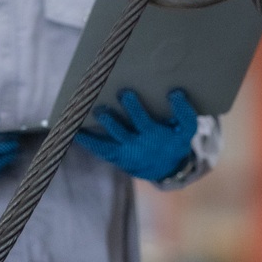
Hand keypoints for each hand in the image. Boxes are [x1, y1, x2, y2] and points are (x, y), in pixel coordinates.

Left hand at [75, 87, 198, 182]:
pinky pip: (101, 149)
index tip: (172, 93)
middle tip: (124, 93)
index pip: (161, 121)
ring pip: (113, 140)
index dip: (170, 108)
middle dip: (128, 111)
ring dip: (105, 125)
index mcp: (158, 135)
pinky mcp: (116, 156)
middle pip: (132, 128)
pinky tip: (76, 129)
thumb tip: (176, 93)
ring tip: (97, 110)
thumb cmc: (173, 140)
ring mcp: (127, 152)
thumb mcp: (185, 130)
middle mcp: (141, 145)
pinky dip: (88, 140)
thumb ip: (184, 113)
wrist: (164, 168)